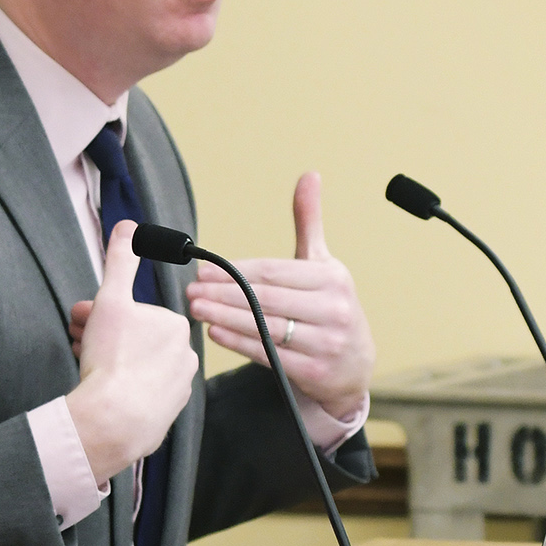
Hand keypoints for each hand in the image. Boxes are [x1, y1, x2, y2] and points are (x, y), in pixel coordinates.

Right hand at [65, 221, 198, 482]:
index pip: (134, 312)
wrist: (114, 420)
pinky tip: (102, 393)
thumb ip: (120, 262)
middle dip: (104, 336)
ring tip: (87, 369)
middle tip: (79, 341)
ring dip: (110, 362)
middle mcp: (184, 356)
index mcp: (175, 325)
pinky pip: (140, 395)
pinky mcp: (165, 415)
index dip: (102, 312)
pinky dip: (121, 391)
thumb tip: (129, 228)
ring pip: (137, 367)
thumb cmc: (113, 359)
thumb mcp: (110, 300)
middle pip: (136, 339)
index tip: (83, 319)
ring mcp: (176, 388)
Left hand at [183, 173, 373, 420]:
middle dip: (222, 293)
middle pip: (266, 298)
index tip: (202, 270)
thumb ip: (309, 222)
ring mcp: (326, 342)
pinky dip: (238, 342)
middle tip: (190, 289)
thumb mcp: (323, 265)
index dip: (234, 271)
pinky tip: (214, 331)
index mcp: (332, 278)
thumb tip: (308, 175)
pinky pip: (268, 354)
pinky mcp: (314, 370)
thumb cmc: (328, 307)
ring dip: (224, 317)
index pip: (274, 272)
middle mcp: (333, 308)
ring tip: (195, 308)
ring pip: (265, 326)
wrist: (354, 365)